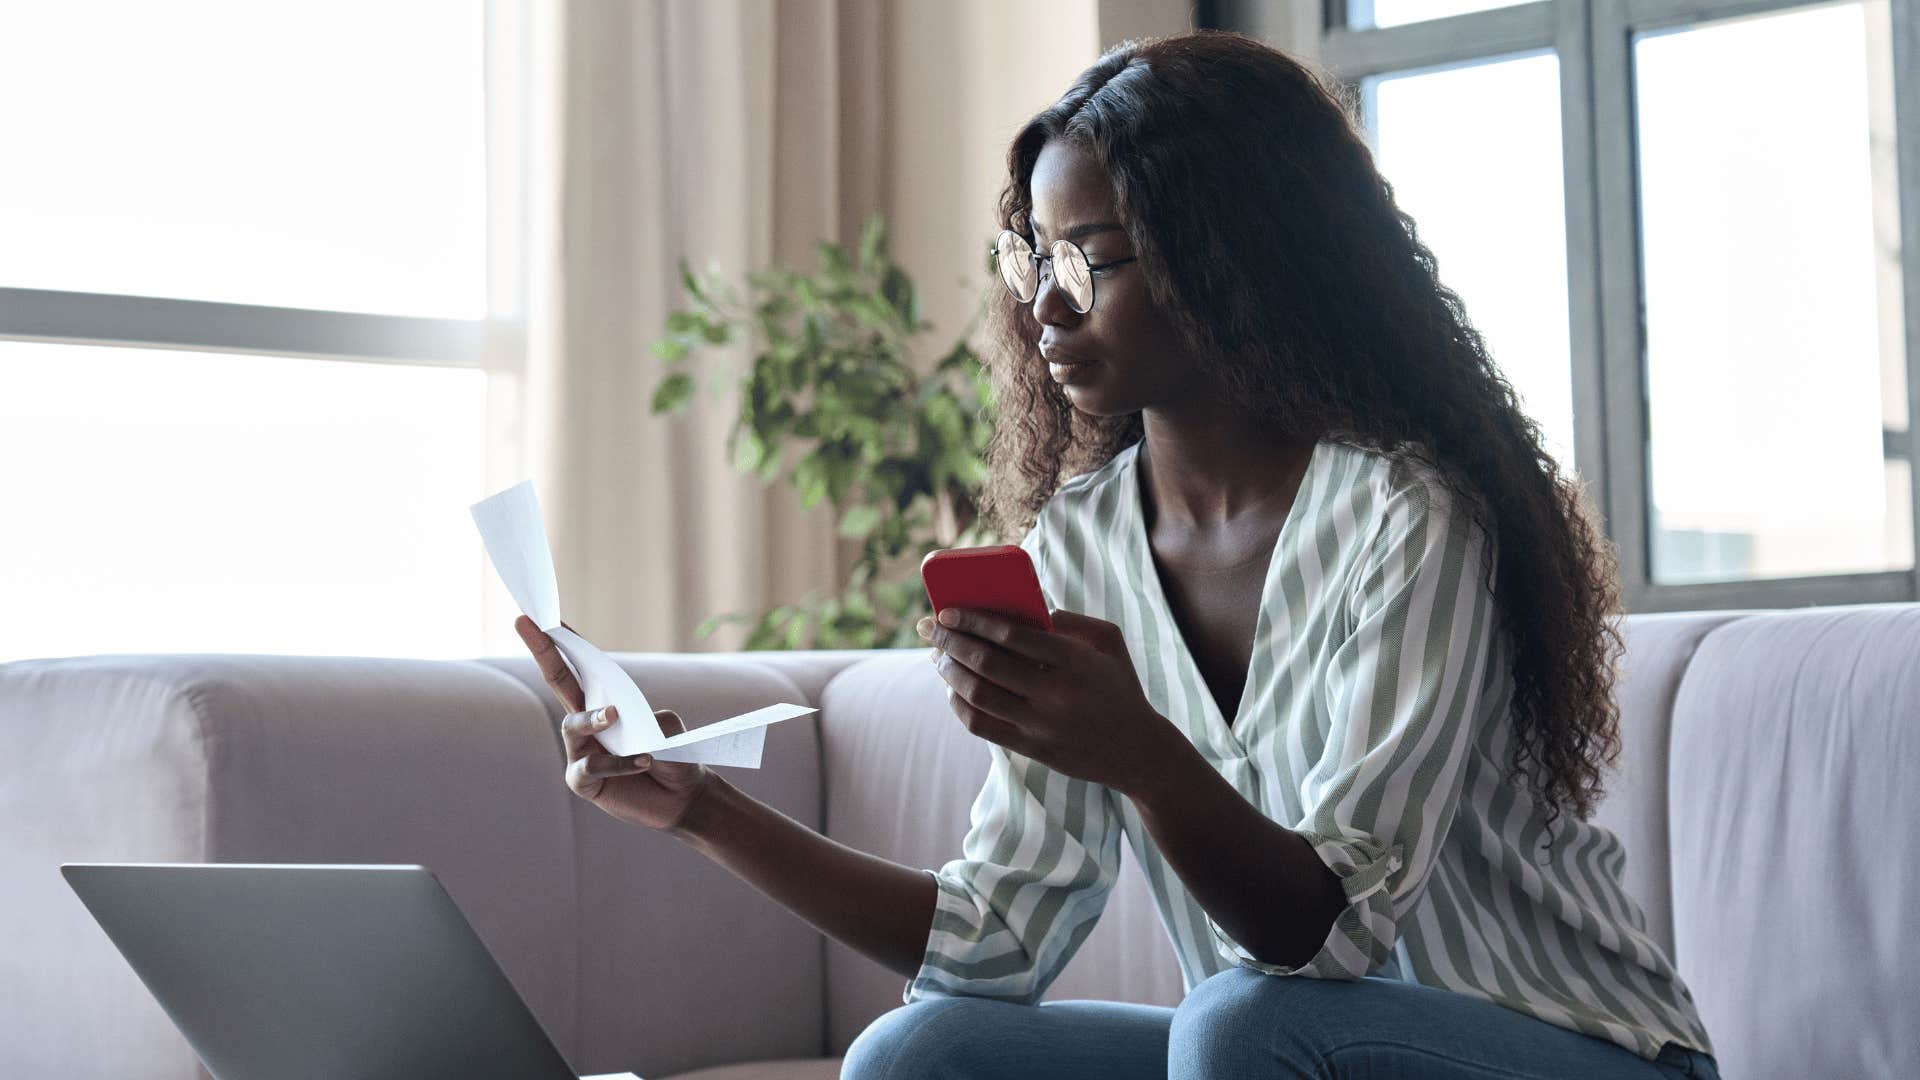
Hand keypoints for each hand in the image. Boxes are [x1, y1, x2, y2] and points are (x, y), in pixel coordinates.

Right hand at [515, 615, 712, 830]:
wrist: (683, 796)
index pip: (581, 667)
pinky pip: (590, 766)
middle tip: (526, 623)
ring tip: (615, 717)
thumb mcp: (669, 729)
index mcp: (605, 702)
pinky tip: (642, 761)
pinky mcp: (585, 781)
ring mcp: (581, 751)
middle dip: (542, 650)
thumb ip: (649, 720)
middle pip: (557, 681)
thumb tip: (626, 724)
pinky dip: (617, 762)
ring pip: (572, 724)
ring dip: (593, 719)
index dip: (562, 642)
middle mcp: (586, 723)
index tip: (543, 616)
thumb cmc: (674, 756)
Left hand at [917, 607, 1184, 795]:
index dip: (974, 620)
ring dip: (950, 672)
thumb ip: (1071, 620)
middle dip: (951, 642)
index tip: (948, 611)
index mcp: (1075, 661)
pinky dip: (959, 706)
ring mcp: (1042, 724)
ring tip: (937, 656)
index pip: (1012, 634)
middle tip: (929, 628)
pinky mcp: (1032, 749)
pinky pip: (982, 726)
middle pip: (987, 663)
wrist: (1138, 751)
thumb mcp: (1109, 642)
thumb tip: (1025, 610)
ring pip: (978, 695)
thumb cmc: (1119, 685)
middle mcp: (1055, 694)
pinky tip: (952, 690)